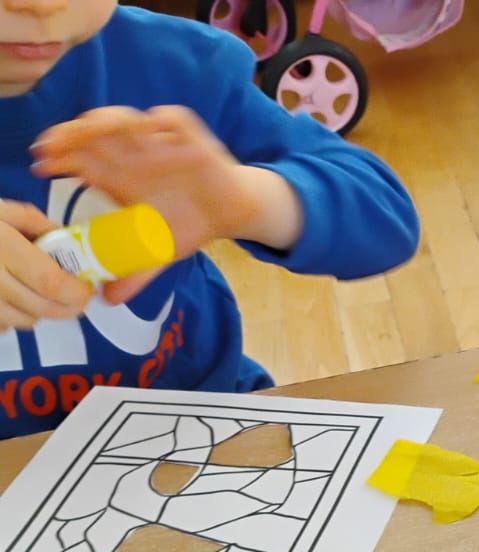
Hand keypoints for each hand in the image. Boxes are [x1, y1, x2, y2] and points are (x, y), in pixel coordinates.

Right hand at [0, 200, 93, 332]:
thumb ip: (35, 223)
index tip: (87, 289)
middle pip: (42, 308)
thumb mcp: (0, 210)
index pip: (50, 283)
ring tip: (40, 294)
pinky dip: (14, 318)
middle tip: (77, 298)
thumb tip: (70, 239)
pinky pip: (2, 326)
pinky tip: (11, 299)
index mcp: (1, 247)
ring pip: (24, 321)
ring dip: (41, 312)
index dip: (76, 292)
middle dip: (68, 307)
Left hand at [30, 106, 261, 265]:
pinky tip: (145, 132)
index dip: (58, 159)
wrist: (233, 212)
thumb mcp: (157, 254)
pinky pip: (169, 119)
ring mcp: (157, 142)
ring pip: (121, 119)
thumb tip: (109, 299)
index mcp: (117, 177)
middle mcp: (131, 155)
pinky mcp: (187, 136)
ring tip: (91, 132)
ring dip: (104, 123)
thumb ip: (133, 274)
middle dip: (69, 136)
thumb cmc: (189, 225)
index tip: (40, 165)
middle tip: (53, 146)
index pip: (78, 160)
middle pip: (90, 134)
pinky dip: (157, 122)